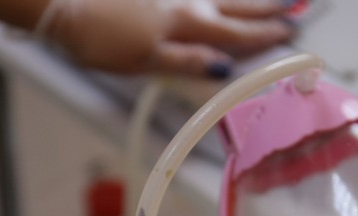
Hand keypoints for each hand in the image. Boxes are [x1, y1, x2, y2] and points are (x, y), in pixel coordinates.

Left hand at [38, 0, 295, 77]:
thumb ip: (186, 61)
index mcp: (186, 25)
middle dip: (265, 8)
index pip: (234, 34)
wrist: (64, 4)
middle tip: (294, 6)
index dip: (263, 35)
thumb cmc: (99, 37)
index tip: (289, 33)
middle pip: (233, 6)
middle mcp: (184, 2)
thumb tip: (223, 67)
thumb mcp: (144, 60)